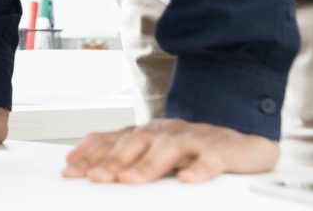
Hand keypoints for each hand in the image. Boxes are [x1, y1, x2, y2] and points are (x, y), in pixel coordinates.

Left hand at [62, 119, 278, 182]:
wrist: (243, 143)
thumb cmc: (193, 149)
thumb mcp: (155, 151)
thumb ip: (125, 155)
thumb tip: (85, 165)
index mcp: (147, 133)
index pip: (112, 142)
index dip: (89, 155)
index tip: (69, 170)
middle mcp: (165, 132)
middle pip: (134, 144)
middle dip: (112, 161)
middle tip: (95, 178)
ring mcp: (193, 139)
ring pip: (167, 150)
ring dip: (146, 166)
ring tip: (129, 180)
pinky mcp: (221, 150)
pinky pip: (209, 160)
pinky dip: (198, 170)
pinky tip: (187, 180)